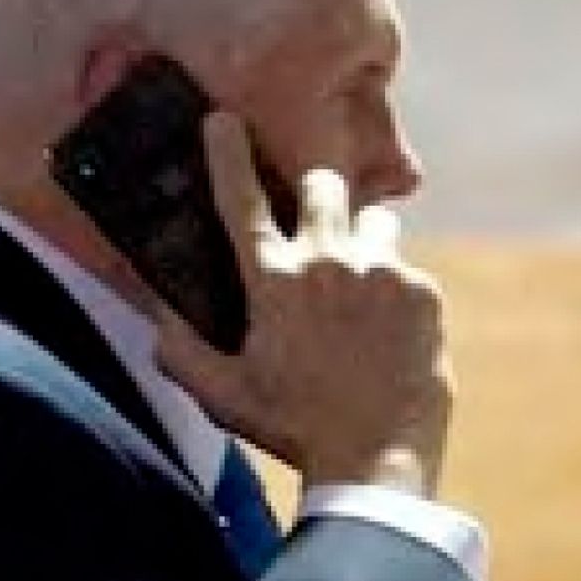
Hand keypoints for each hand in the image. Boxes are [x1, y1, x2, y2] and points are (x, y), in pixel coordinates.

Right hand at [156, 112, 451, 498]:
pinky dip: (398, 296)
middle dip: (317, 195)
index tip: (223, 120)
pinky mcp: (423, 292)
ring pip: (375, 221)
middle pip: (322, 186)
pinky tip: (390, 337)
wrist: (374, 460)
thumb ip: (182, 354)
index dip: (227, 155)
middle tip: (319, 227)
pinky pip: (408, 273)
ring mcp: (381, 272)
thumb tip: (157, 323)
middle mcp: (327, 261)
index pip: (240, 201)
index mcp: (273, 281)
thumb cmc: (294, 430)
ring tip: (362, 292)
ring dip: (364, 242)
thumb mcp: (225, 397)